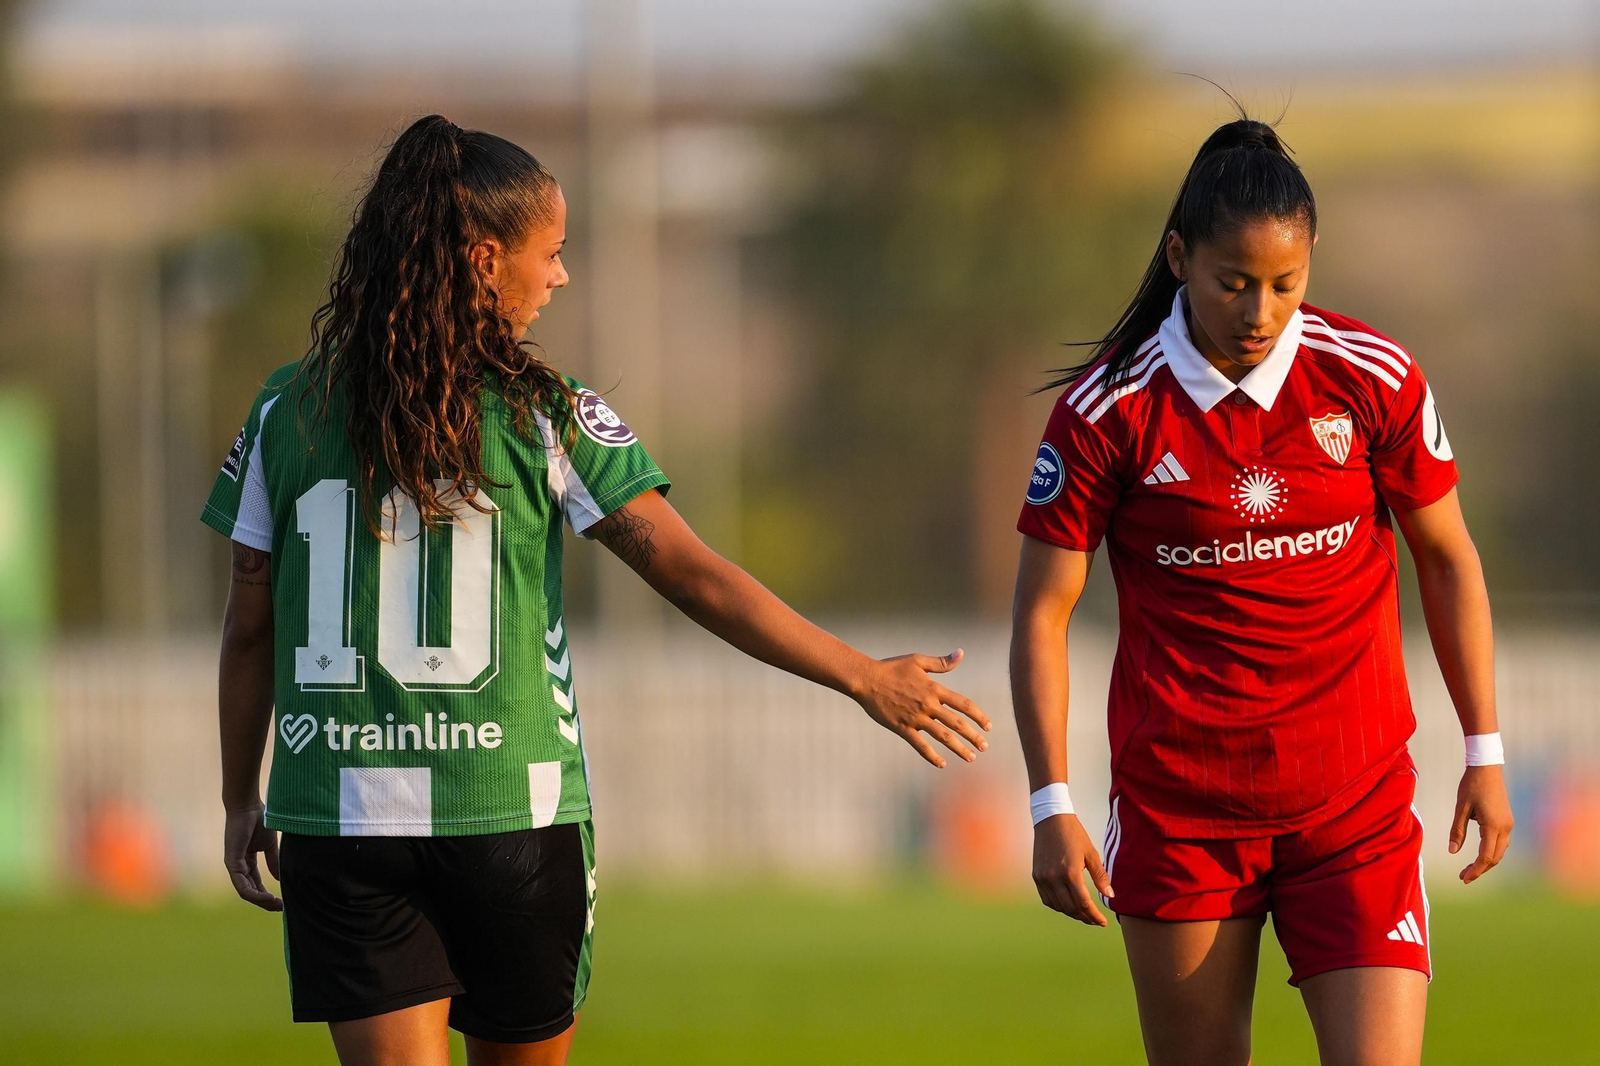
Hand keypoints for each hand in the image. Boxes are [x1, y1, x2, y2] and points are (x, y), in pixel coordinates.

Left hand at [224, 803, 282, 910]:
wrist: (249, 806)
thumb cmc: (259, 820)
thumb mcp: (270, 845)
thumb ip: (273, 861)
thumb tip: (279, 878)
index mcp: (247, 862)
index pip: (256, 884)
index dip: (268, 894)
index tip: (282, 901)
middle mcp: (238, 866)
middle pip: (251, 891)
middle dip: (265, 901)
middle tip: (280, 907)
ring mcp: (233, 865)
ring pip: (246, 891)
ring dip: (260, 900)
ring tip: (275, 904)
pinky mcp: (232, 862)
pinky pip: (241, 884)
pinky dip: (253, 893)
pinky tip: (265, 897)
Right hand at [853, 649, 990, 767]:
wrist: (866, 680)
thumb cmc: (892, 667)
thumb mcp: (918, 660)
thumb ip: (941, 662)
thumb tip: (961, 654)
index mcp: (934, 689)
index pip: (963, 704)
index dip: (979, 716)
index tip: (988, 726)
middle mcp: (928, 705)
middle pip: (957, 724)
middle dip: (973, 737)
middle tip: (985, 747)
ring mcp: (915, 718)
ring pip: (942, 737)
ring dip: (959, 748)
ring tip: (970, 757)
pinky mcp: (902, 728)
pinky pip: (920, 745)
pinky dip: (932, 756)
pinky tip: (942, 764)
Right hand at [1033, 813, 1112, 925]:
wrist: (1051, 819)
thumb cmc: (1074, 834)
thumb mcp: (1091, 853)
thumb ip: (1101, 876)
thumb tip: (1110, 896)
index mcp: (1071, 872)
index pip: (1083, 903)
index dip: (1094, 916)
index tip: (1103, 922)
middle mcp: (1054, 878)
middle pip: (1071, 908)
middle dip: (1085, 917)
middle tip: (1095, 920)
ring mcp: (1043, 878)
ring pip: (1058, 906)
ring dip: (1072, 913)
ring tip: (1084, 913)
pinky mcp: (1036, 876)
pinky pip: (1047, 899)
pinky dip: (1058, 906)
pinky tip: (1068, 904)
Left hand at [1450, 765, 1512, 883]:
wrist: (1487, 767)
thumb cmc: (1471, 785)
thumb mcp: (1460, 808)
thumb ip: (1457, 830)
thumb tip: (1453, 851)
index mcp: (1493, 826)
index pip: (1486, 857)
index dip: (1475, 870)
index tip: (1463, 878)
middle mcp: (1505, 828)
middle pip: (1495, 857)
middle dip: (1480, 869)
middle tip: (1463, 877)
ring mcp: (1508, 824)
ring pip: (1499, 851)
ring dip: (1486, 862)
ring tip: (1469, 868)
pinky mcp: (1507, 820)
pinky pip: (1501, 842)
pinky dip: (1491, 851)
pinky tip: (1479, 854)